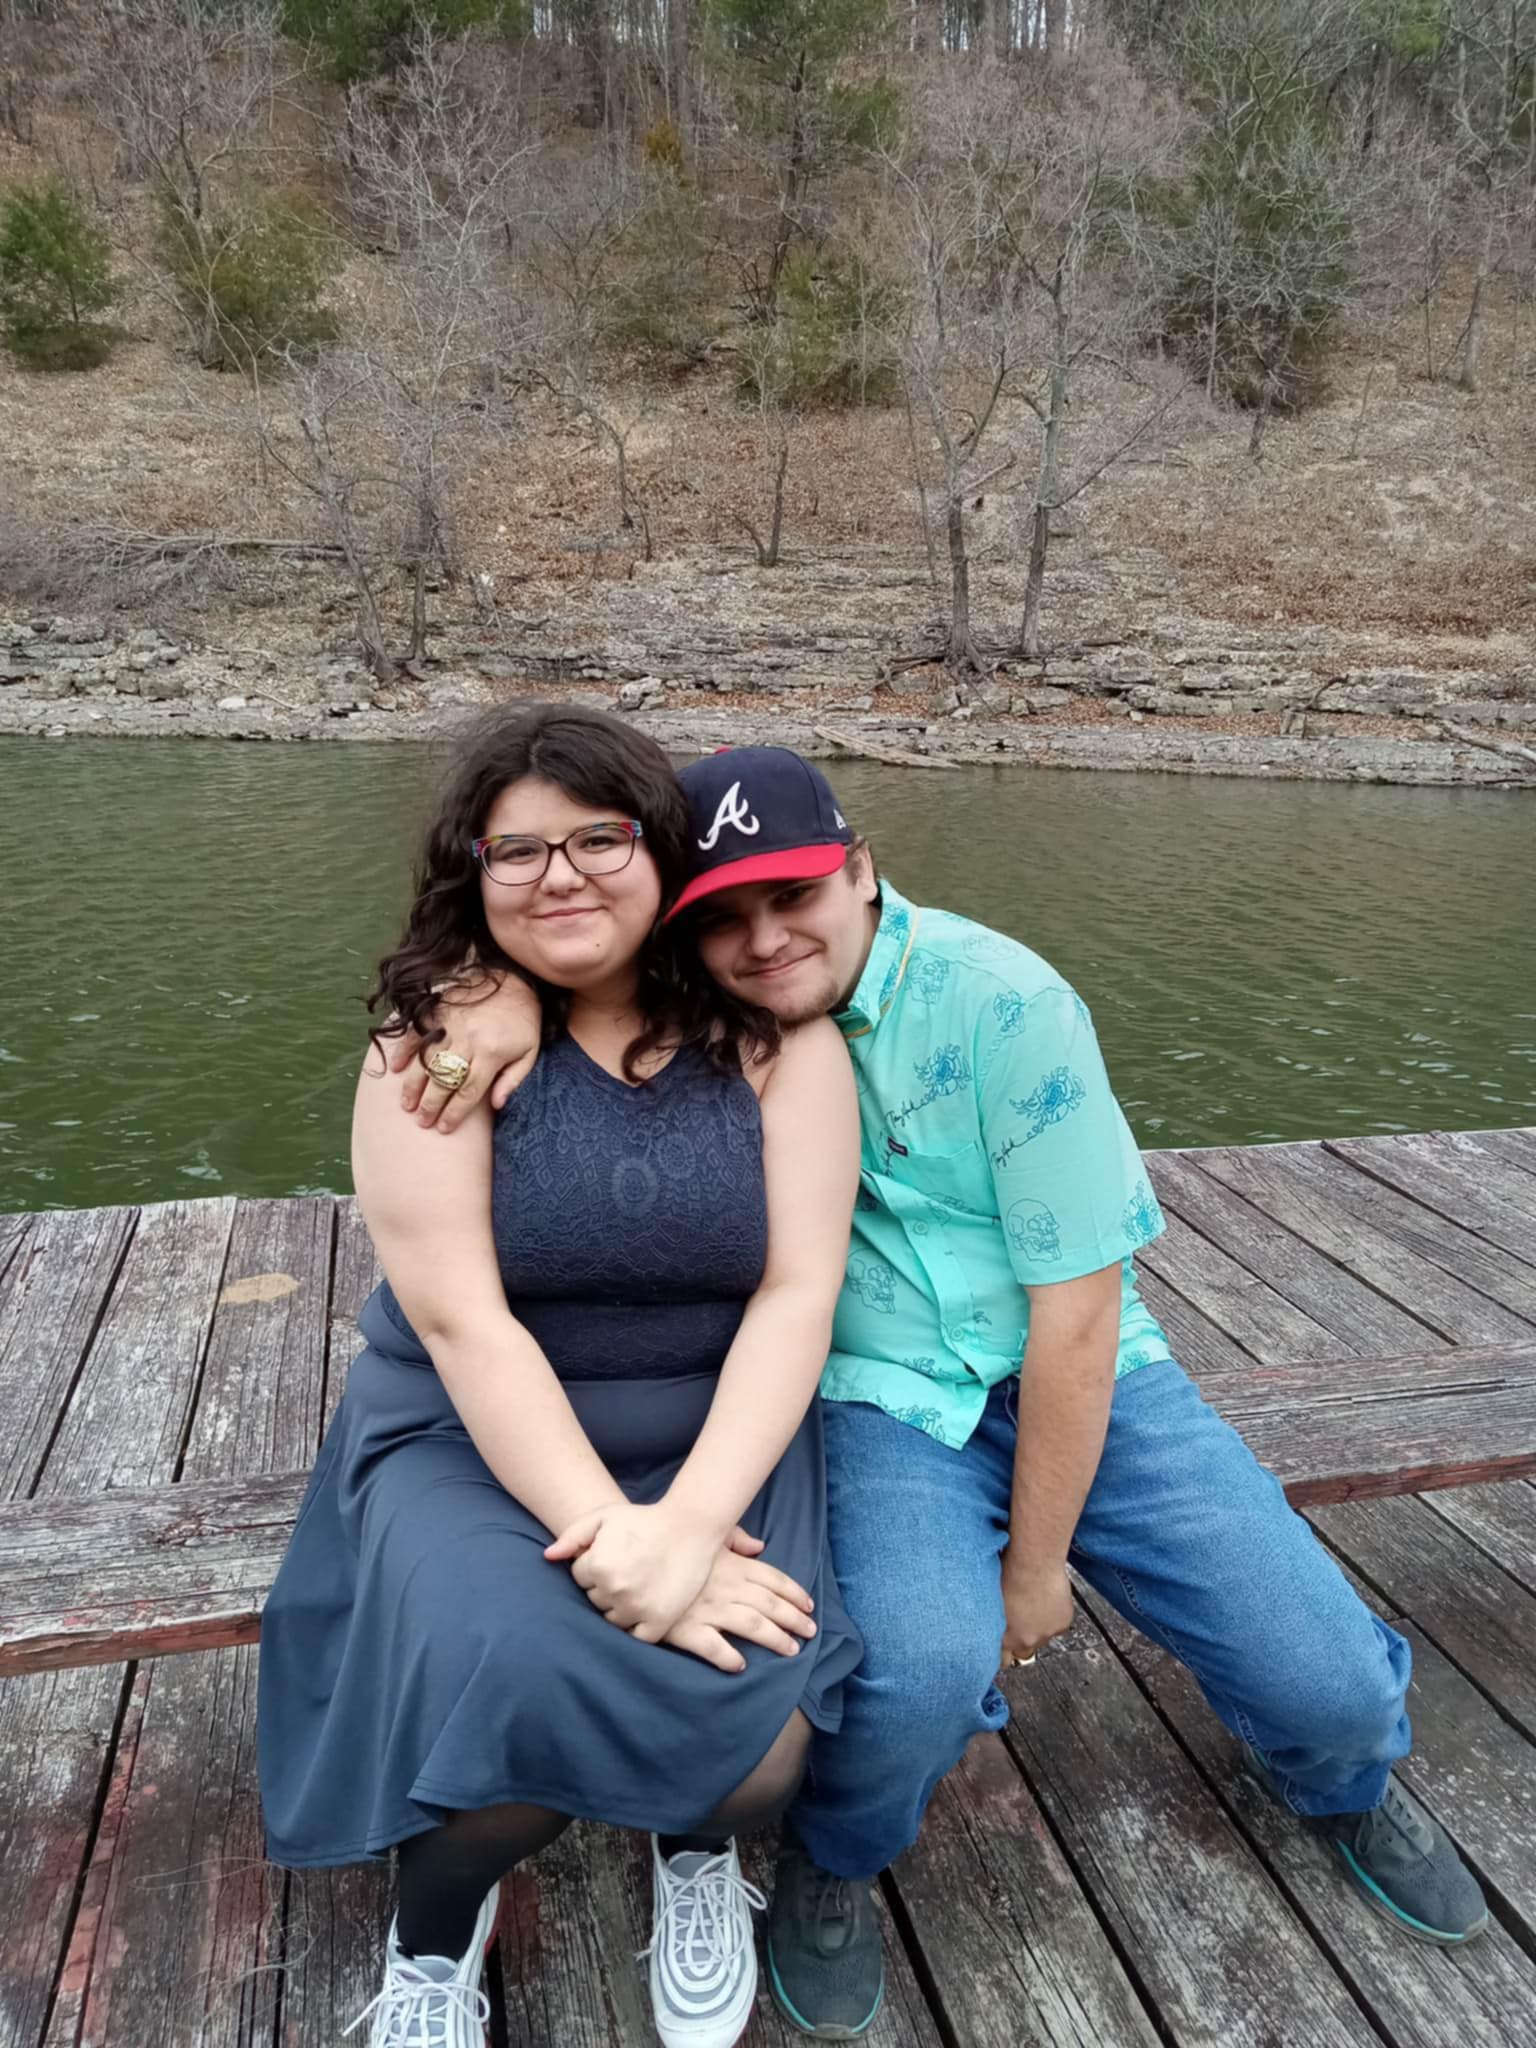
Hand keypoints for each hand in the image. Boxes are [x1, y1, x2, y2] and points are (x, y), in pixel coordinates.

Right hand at [388, 972, 541, 1132]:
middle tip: (422, 1122)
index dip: (455, 1113)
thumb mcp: (530, 1052)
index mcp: (492, 1053)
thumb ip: (514, 1080)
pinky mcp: (439, 1010)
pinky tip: (396, 1069)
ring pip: (426, 1060)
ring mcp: (450, 1024)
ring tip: (406, 1105)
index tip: (443, 1128)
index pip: (469, 1091)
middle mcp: (468, 1040)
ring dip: (414, 1085)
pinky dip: (404, 1050)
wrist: (515, 980)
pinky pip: (417, 1032)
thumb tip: (497, 1105)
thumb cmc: (523, 1021)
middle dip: (431, 1105)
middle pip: (444, 1080)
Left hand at [545, 1501, 725, 1642]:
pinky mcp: (658, 1622)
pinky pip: (635, 1637)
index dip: (593, 1565)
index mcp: (598, 1564)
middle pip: (593, 1600)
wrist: (691, 1527)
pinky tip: (643, 1607)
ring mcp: (637, 1608)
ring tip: (636, 1585)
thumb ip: (573, 1536)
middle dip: (605, 1586)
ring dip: (619, 1606)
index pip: (579, 1577)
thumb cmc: (645, 1519)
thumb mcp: (605, 1516)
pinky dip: (636, 1626)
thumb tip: (548, 1557)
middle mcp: (615, 1589)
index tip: (613, 1556)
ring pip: (611, 1620)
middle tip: (627, 1570)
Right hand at [663, 1548, 818, 1673]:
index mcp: (733, 1565)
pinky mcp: (686, 1628)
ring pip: (753, 1625)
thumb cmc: (673, 1548)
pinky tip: (742, 1665)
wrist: (634, 1561)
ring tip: (791, 1650)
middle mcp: (726, 1587)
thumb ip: (735, 1539)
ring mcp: (708, 1608)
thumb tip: (760, 1547)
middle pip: (770, 1604)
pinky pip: (713, 1647)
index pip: (773, 1579)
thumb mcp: (706, 1536)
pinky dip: (729, 1657)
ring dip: (776, 1639)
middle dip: (794, 1619)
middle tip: (810, 1632)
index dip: (794, 1593)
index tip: (809, 1606)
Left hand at [1000, 1556, 1074, 1668]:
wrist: (1033, 1563)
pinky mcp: (1061, 1625)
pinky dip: (1054, 1617)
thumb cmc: (1008, 1573)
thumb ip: (993, 1620)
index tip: (1002, 1646)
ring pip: (1041, 1639)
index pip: (1001, 1661)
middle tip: (1020, 1622)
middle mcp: (1024, 1641)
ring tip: (1033, 1604)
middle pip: (1023, 1652)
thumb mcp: (991, 1601)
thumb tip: (989, 1623)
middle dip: (1021, 1640)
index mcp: (1002, 1637)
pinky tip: (1046, 1599)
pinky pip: (1057, 1626)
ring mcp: (1045, 1635)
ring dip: (1038, 1627)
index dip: (1002, 1652)